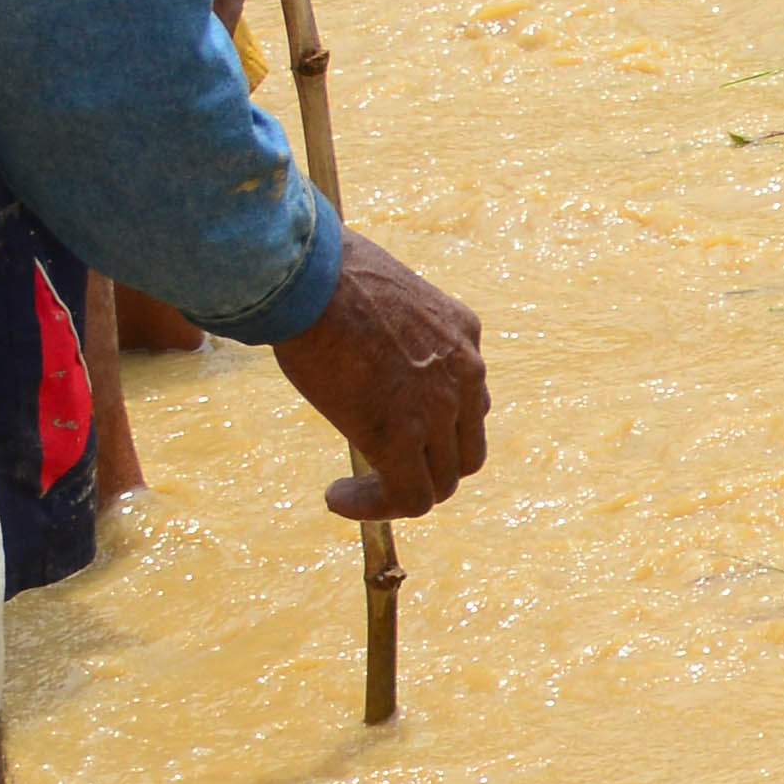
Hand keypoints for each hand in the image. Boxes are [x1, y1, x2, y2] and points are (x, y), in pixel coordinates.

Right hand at [271, 234, 488, 521]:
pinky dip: (376, 507)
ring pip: (443, 480)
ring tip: (358, 494)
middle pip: (467, 446)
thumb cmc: (329, 276)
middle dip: (430, 465)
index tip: (397, 430)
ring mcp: (440, 408)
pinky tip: (338, 497)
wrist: (312, 280)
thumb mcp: (386, 295)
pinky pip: (409, 496)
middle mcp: (465, 372)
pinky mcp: (402, 436)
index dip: (437, 425)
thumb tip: (365, 342)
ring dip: (401, 492)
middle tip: (385, 472)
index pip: (471, 397)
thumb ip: (394, 328)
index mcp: (463, 332)